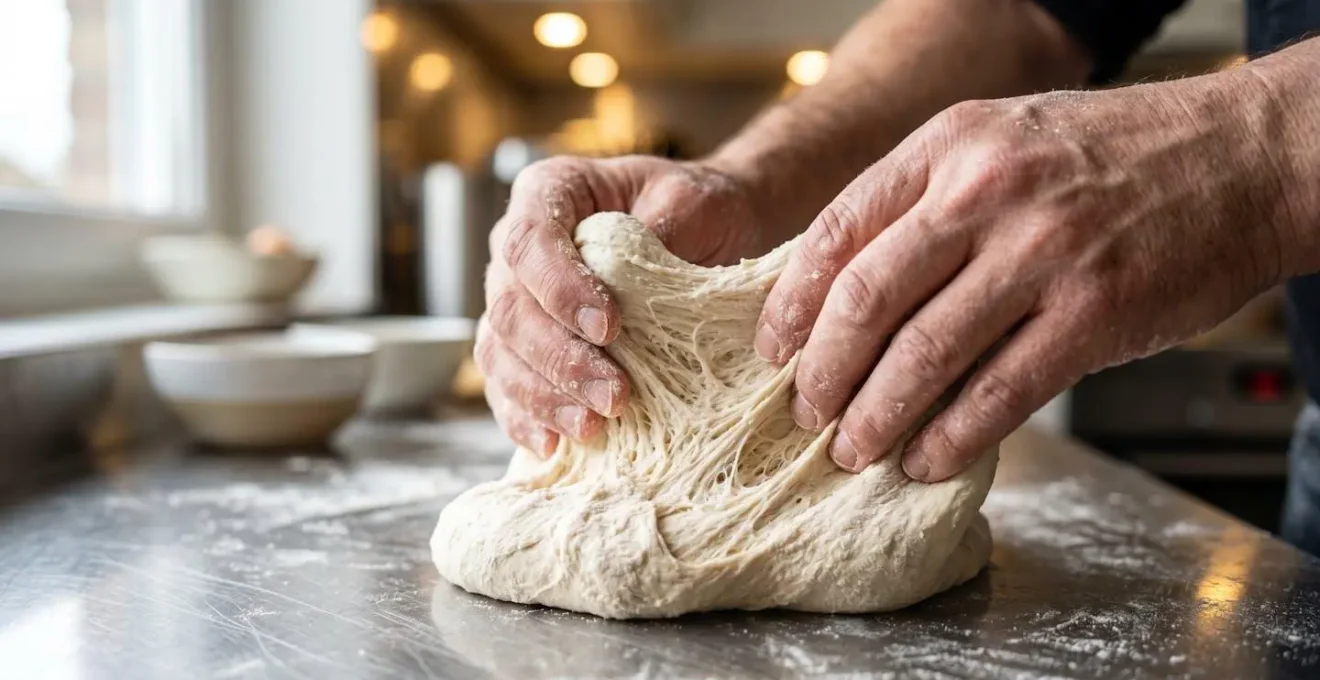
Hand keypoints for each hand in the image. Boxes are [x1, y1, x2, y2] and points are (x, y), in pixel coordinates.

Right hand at [480, 155, 764, 455]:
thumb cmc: (701, 208)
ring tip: (591, 427)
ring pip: (501, 353)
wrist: (713, 233)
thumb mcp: (694, 202)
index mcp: (548, 192)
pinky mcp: (526, 347)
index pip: (529, 240)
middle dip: (559, 358)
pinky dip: (526, 417)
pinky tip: (554, 444)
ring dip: (543, 396)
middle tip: (614, 396)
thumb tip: (630, 280)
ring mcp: (516, 299)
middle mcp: (517, 247)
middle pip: (509, 307)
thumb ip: (663, 228)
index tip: (609, 327)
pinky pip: (506, 385)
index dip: (559, 288)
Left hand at [757, 71, 1301, 481]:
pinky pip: (999, 392)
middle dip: (823, 370)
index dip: (791, 303)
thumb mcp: (1000, 140)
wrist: (1240, 156)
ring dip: (875, 415)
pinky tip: (925, 460)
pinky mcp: (1094, 314)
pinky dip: (952, 437)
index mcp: (950, 146)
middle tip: (806, 412)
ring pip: (925, 352)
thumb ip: (924, 201)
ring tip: (852, 449)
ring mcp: (1042, 253)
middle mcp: (987, 193)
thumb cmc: (1112, 156)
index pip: (836, 230)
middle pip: (866, 297)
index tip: (774, 349)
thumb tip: (844, 289)